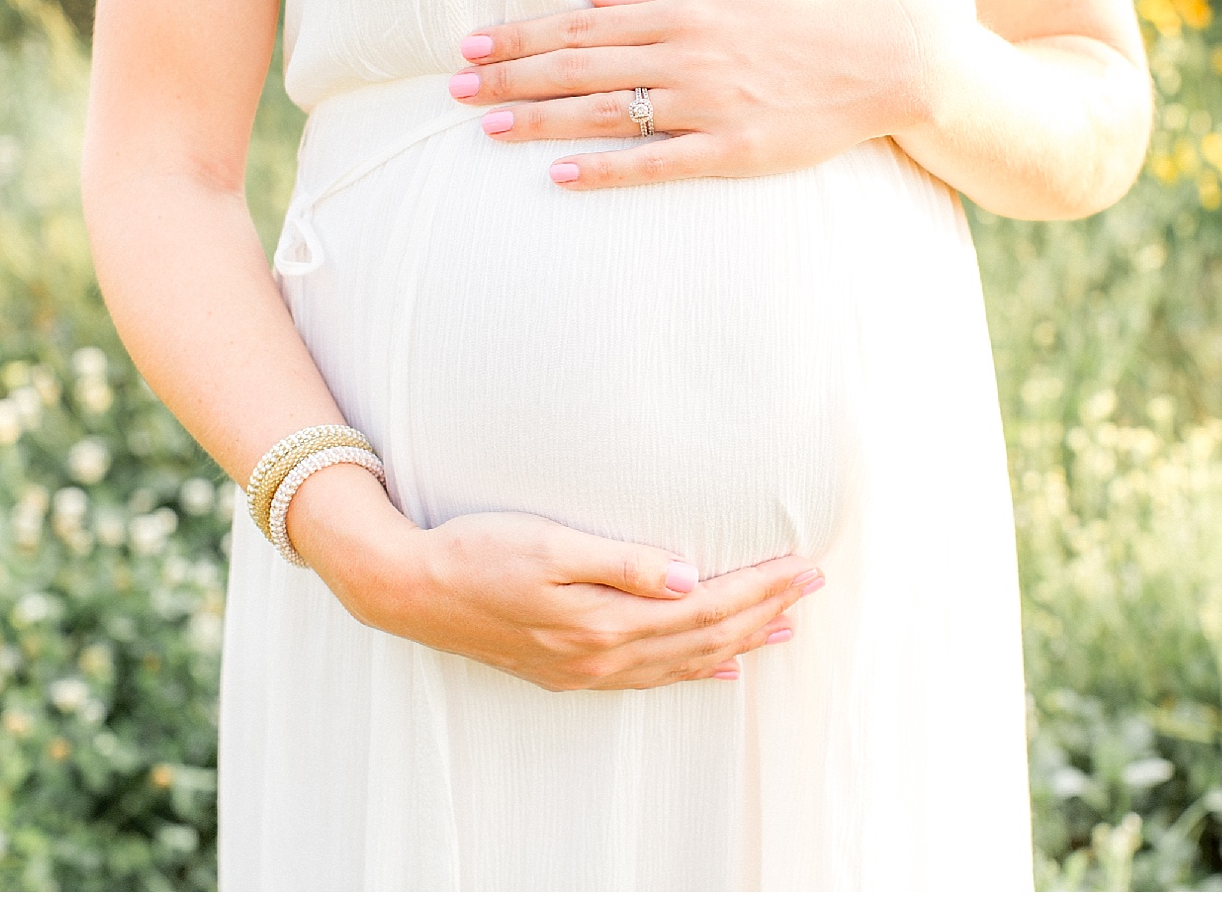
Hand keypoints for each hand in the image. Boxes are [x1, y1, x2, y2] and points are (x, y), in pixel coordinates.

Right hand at [286, 464, 824, 690]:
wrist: (410, 589)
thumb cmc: (475, 553)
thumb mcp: (549, 545)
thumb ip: (621, 562)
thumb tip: (687, 576)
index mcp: (606, 621)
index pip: (705, 606)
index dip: (760, 587)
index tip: (802, 566)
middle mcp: (603, 654)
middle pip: (706, 637)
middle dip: (765, 612)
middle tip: (812, 587)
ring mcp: (586, 668)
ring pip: (685, 661)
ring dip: (740, 642)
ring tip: (784, 628)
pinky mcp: (569, 669)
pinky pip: (651, 676)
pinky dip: (694, 669)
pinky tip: (717, 666)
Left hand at [448, 0, 930, 189]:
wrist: (883, 58)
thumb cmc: (808, 12)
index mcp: (682, 12)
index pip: (582, 23)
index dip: (522, 36)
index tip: (472, 45)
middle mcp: (684, 56)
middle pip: (578, 67)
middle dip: (510, 79)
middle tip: (455, 89)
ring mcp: (706, 106)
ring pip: (605, 112)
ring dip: (539, 120)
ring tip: (486, 129)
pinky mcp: (730, 151)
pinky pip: (656, 162)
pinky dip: (605, 168)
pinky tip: (560, 174)